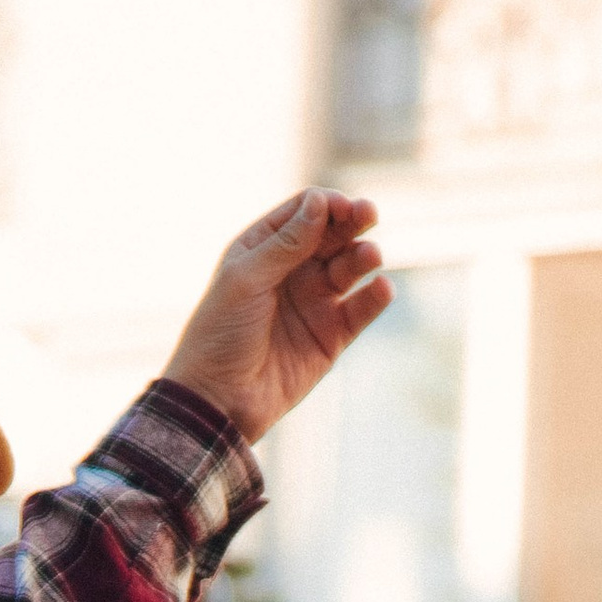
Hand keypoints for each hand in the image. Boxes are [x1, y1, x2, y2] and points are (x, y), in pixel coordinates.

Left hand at [161, 193, 389, 445]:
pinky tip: (382, 288)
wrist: (219, 400)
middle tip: (369, 214)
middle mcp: (292, 271)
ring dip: (363, 257)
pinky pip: (359, 311)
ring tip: (370, 256)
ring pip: (349, 268)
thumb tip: (320, 201)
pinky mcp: (330, 337)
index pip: (304, 213)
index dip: (326, 205)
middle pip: (332, 235)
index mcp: (264, 249)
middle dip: (352, 222)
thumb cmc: (220, 334)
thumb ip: (286, 243)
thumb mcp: (247, 279)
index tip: (342, 206)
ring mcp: (313, 303)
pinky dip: (374, 298)